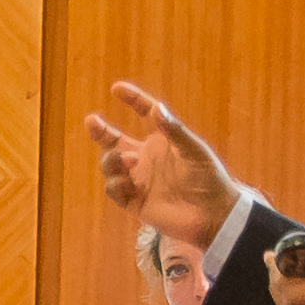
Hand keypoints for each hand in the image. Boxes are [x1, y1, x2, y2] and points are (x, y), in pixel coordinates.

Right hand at [86, 80, 246, 249]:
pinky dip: (116, 184)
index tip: (117, 89)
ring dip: (113, 160)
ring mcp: (139, 180)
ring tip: (130, 162)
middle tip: (92, 121)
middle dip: (100, 131)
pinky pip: (114, 190)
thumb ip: (174, 130)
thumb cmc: (210, 179)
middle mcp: (146, 159)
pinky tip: (129, 185)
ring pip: (110, 165)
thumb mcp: (194, 151)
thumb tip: (156, 108)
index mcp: (162, 142)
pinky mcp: (135, 202)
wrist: (213, 215)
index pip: (143, 115)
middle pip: (114, 141)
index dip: (132, 100)